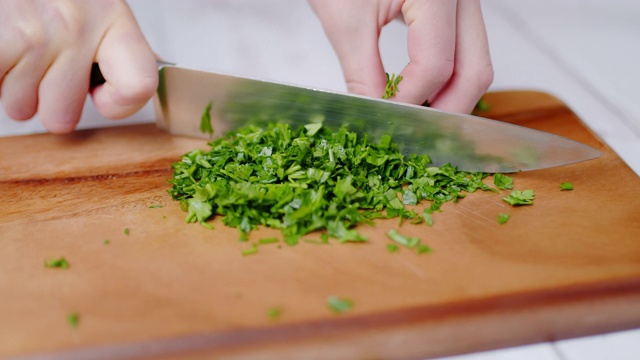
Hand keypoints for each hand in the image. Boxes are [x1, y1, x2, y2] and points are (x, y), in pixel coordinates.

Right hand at [0, 0, 156, 133]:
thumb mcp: (88, 4)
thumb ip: (108, 46)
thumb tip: (122, 89)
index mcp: (111, 16)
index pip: (139, 84)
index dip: (118, 105)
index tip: (102, 97)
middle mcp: (77, 25)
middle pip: (64, 116)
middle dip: (42, 98)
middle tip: (34, 62)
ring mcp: (34, 33)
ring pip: (22, 108)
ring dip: (10, 84)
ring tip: (11, 46)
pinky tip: (1, 48)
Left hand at [308, 0, 492, 113]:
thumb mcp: (345, 20)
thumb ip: (362, 73)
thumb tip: (376, 114)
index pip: (436, 65)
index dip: (411, 100)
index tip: (386, 118)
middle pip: (475, 69)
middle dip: (446, 109)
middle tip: (412, 129)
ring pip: (476, 61)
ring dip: (450, 95)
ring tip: (414, 112)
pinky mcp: (455, 5)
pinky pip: (465, 48)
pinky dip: (447, 74)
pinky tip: (420, 90)